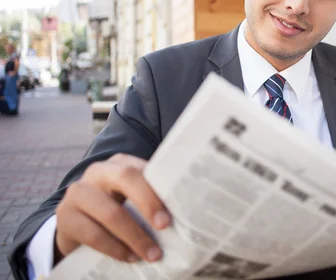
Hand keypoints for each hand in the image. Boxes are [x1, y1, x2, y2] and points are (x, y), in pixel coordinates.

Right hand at [55, 154, 170, 263]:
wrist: (75, 225)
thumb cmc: (114, 209)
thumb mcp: (130, 198)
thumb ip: (151, 198)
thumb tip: (185, 213)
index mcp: (119, 163)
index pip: (142, 167)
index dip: (159, 186)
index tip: (173, 209)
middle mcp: (98, 171)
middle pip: (126, 178)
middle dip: (149, 202)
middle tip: (165, 226)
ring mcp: (78, 192)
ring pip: (111, 212)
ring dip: (135, 236)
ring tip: (153, 254)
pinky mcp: (65, 216)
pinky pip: (93, 234)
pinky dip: (115, 249)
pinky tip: (130, 257)